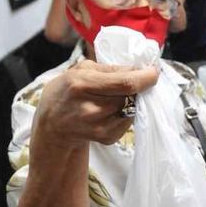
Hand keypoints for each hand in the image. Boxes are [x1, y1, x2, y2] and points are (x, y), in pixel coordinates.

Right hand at [35, 60, 158, 146]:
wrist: (52, 124)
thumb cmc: (67, 91)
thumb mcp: (81, 70)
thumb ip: (110, 68)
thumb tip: (139, 69)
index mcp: (82, 84)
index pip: (125, 83)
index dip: (145, 78)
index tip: (153, 72)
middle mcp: (90, 108)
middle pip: (130, 96)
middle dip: (137, 87)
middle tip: (133, 82)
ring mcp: (98, 126)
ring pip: (131, 108)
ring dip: (131, 100)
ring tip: (115, 96)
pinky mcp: (106, 138)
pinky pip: (128, 121)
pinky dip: (126, 113)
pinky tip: (111, 110)